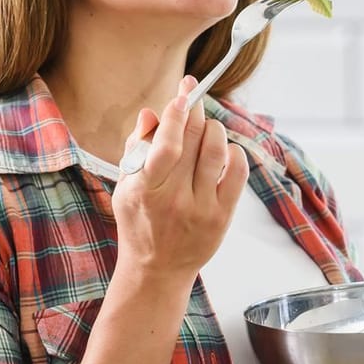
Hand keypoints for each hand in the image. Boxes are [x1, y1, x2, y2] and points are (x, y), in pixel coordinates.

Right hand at [112, 75, 248, 285]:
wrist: (157, 270)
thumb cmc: (139, 222)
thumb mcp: (125, 186)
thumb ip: (135, 147)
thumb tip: (151, 113)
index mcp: (145, 191)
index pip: (166, 145)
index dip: (177, 114)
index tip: (181, 95)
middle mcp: (175, 200)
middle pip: (193, 141)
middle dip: (195, 109)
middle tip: (193, 94)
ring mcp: (202, 209)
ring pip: (216, 152)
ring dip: (213, 128)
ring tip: (206, 124)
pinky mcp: (222, 217)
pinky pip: (237, 173)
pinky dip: (235, 152)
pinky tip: (225, 148)